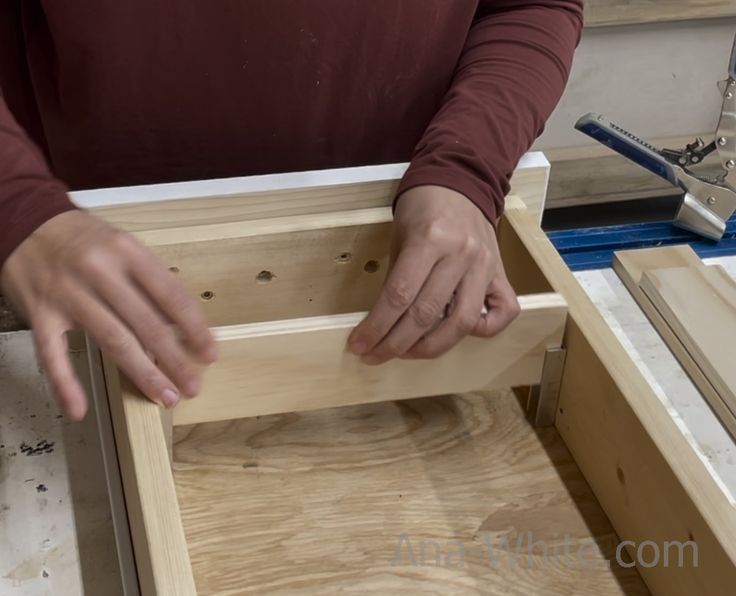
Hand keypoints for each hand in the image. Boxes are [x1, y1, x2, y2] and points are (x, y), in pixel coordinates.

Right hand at [1, 210, 216, 419]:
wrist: (23, 220)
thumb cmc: (83, 238)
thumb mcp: (122, 245)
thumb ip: (149, 279)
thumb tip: (181, 323)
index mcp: (127, 251)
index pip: (170, 294)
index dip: (194, 327)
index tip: (209, 352)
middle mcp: (99, 271)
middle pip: (145, 323)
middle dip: (174, 359)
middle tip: (192, 386)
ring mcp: (68, 293)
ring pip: (112, 339)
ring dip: (142, 372)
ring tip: (164, 395)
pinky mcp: (40, 313)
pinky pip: (52, 354)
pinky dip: (65, 383)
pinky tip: (79, 409)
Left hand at [348, 185, 518, 363]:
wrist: (460, 182)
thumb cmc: (423, 209)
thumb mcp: (400, 236)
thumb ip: (397, 278)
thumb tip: (381, 322)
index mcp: (429, 240)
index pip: (399, 295)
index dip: (376, 326)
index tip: (359, 344)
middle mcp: (461, 254)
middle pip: (426, 314)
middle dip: (395, 343)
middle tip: (375, 355)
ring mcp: (485, 266)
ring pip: (461, 322)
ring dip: (430, 347)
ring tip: (407, 353)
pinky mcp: (501, 274)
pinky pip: (502, 313)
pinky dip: (482, 330)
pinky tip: (457, 333)